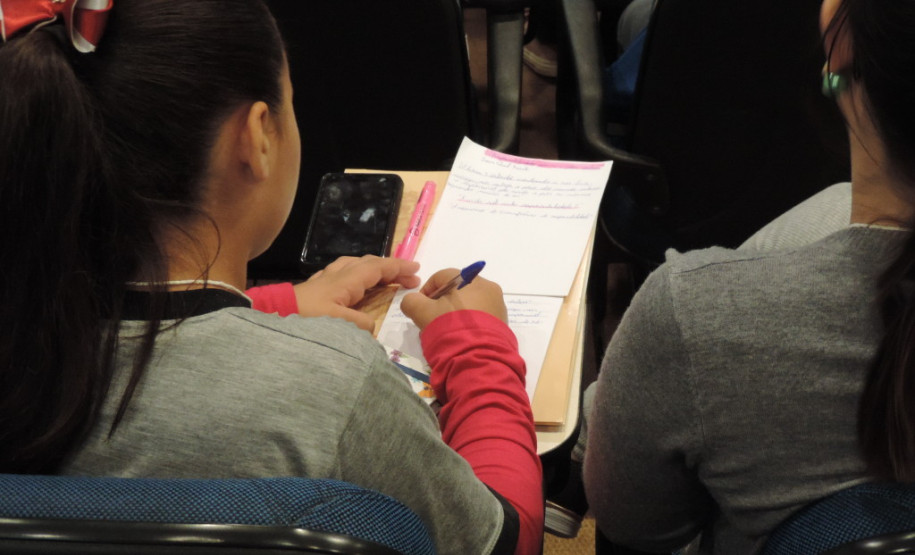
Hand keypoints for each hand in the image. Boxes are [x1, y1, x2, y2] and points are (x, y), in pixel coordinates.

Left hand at [293, 255, 420, 331]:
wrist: (270, 317)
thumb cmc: (304, 321)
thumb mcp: (338, 326)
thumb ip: (360, 325)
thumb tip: (370, 325)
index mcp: (346, 280)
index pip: (378, 268)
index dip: (398, 267)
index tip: (417, 270)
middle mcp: (336, 275)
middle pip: (368, 263)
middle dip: (391, 268)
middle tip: (409, 278)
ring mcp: (324, 279)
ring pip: (354, 265)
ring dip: (374, 268)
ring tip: (386, 278)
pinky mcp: (314, 288)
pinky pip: (342, 273)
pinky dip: (357, 275)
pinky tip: (354, 285)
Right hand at [400, 268, 507, 329]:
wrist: (478, 358)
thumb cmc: (449, 328)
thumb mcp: (422, 313)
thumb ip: (411, 301)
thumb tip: (412, 301)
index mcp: (469, 279)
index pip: (442, 277)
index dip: (426, 290)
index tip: (420, 307)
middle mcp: (488, 287)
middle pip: (458, 290)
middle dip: (442, 302)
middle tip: (432, 319)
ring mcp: (498, 305)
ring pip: (470, 304)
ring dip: (456, 313)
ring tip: (447, 330)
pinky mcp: (503, 323)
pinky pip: (481, 317)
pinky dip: (469, 322)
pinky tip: (461, 336)